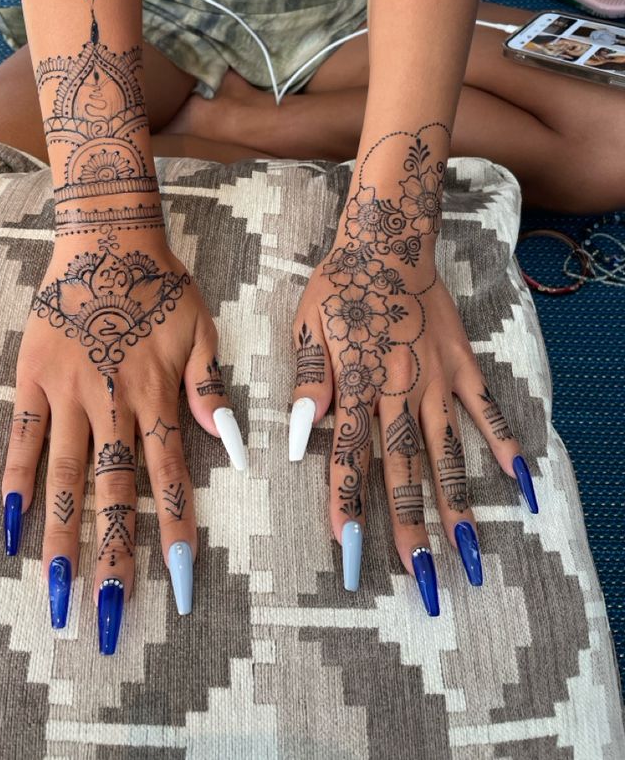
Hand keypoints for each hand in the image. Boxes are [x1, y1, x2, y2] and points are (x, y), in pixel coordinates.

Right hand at [0, 232, 245, 652]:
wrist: (105, 236)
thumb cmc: (160, 284)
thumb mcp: (202, 329)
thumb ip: (209, 387)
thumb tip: (232, 446)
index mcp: (157, 395)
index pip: (169, 478)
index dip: (176, 533)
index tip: (181, 586)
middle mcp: (112, 403)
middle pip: (113, 492)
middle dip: (113, 557)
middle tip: (107, 617)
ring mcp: (67, 393)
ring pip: (67, 477)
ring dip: (64, 538)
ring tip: (58, 594)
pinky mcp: (32, 378)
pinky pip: (22, 438)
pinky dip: (17, 483)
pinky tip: (13, 530)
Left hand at [289, 126, 538, 613]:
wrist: (389, 240)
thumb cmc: (339, 286)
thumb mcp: (306, 326)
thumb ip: (307, 382)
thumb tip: (298, 437)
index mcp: (355, 384)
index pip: (348, 456)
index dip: (346, 507)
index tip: (348, 556)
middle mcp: (399, 391)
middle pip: (404, 471)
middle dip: (410, 530)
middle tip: (421, 583)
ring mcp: (437, 381)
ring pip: (448, 454)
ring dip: (459, 506)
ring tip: (471, 558)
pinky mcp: (464, 367)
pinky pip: (487, 413)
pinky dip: (506, 448)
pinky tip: (523, 487)